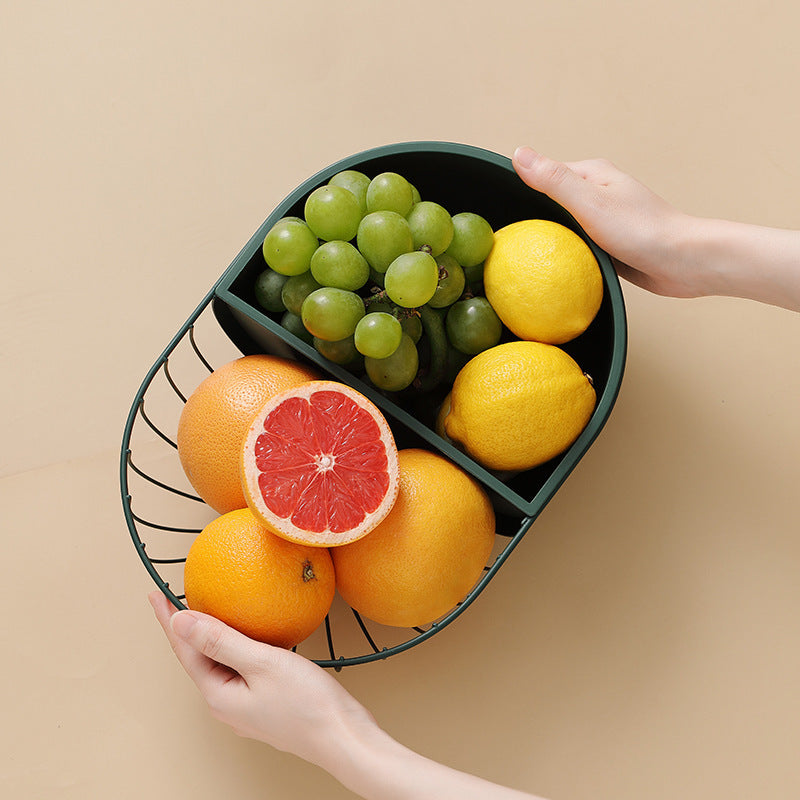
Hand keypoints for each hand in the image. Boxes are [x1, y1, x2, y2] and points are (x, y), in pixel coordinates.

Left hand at [148, 590, 377, 768]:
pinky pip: (240, 670)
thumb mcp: (262, 663)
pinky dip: (234, 647)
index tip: (156, 594)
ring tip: (205, 612)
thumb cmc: (308, 703)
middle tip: (174, 598)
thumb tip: (180, 621)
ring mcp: (246, 708)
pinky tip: (246, 636)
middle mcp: (227, 705)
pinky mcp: (265, 704)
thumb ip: (220, 641)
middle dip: (185, 629)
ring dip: (210, 638)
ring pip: (220, 664)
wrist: (345, 738)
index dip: (169, 620)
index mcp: (219, 696)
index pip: (185, 651)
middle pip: (198, 659)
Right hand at [512, 146, 702, 297]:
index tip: (503, 212)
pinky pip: (578, 246)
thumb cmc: (642, 232)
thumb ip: (554, 180)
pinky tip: (556, 269)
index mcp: (593, 175)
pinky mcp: (611, 244)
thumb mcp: (590, 204)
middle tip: (511, 241)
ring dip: (550, 239)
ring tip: (528, 257)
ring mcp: (605, 220)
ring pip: (565, 227)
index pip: (544, 175)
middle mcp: (599, 193)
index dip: (521, 191)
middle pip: (552, 203)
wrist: (685, 264)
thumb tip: (518, 153)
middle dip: (533, 218)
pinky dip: (567, 254)